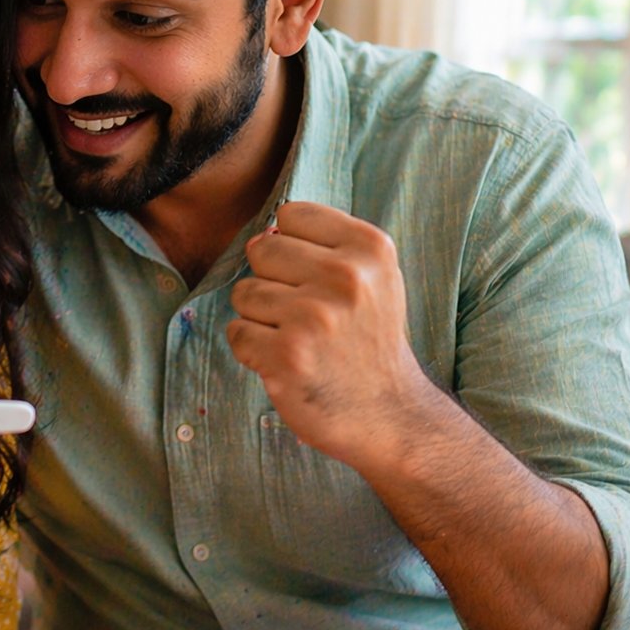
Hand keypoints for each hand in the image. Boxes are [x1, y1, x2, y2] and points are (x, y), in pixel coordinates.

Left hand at [227, 201, 436, 470]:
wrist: (392, 414)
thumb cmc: (369, 338)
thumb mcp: (372, 276)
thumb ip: (323, 244)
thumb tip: (262, 233)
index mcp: (369, 248)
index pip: (291, 215)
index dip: (293, 245)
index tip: (317, 278)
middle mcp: (345, 277)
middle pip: (262, 250)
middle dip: (273, 281)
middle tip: (307, 315)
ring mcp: (314, 317)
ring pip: (244, 293)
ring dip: (261, 319)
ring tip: (301, 339)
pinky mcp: (287, 355)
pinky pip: (237, 332)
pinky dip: (253, 350)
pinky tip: (288, 361)